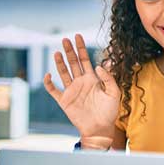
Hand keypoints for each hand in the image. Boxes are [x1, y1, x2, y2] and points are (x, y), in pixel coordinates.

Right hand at [44, 34, 120, 149]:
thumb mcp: (114, 93)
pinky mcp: (64, 101)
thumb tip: (97, 66)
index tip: (77, 36)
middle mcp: (80, 82)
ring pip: (63, 73)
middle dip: (69, 51)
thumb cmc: (109, 111)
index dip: (81, 48)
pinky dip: (49, 83)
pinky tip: (48, 75)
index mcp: (92, 79)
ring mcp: (71, 91)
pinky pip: (54, 90)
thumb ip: (108, 78)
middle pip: (73, 63)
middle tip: (65, 39)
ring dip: (60, 63)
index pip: (85, 60)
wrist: (100, 128)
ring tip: (58, 52)